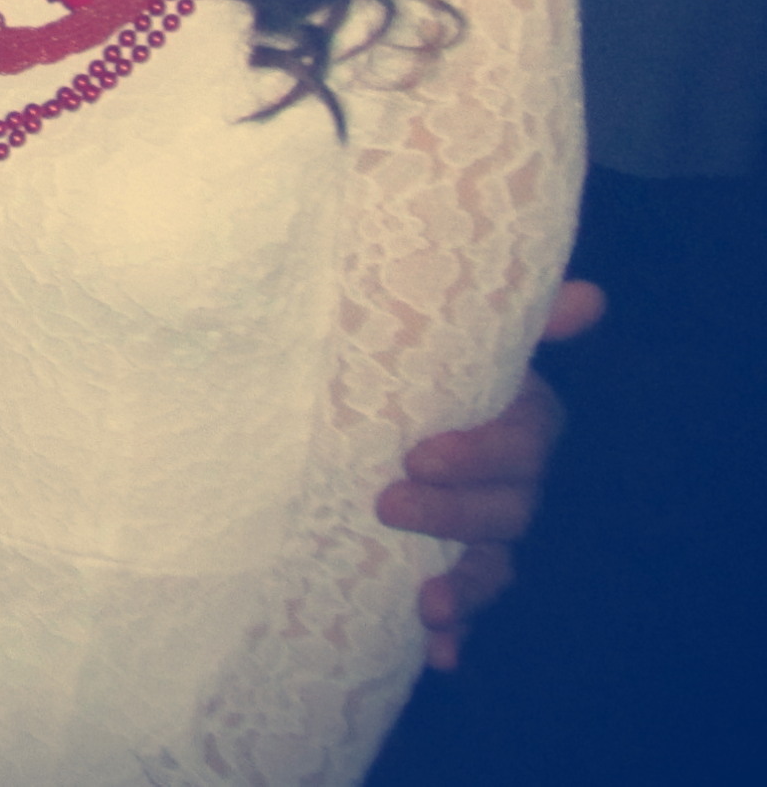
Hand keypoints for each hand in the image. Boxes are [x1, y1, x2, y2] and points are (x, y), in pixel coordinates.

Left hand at [376, 278, 604, 669]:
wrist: (362, 398)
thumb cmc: (414, 358)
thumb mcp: (447, 333)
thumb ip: (513, 318)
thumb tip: (591, 298)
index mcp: (516, 421)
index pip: (522, 445)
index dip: (479, 454)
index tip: (420, 453)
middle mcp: (510, 481)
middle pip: (507, 511)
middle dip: (453, 515)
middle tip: (386, 503)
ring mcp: (482, 529)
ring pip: (492, 566)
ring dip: (465, 591)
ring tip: (425, 605)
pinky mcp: (448, 563)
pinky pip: (463, 608)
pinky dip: (453, 635)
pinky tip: (436, 655)